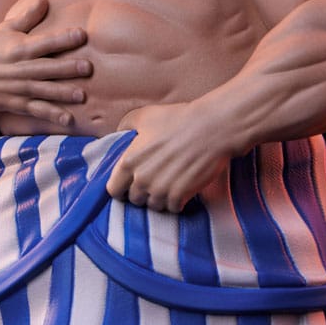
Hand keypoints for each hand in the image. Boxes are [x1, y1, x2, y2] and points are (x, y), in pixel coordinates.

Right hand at [0, 0, 91, 126]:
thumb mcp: (3, 30)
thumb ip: (27, 16)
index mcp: (19, 48)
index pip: (44, 42)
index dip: (63, 38)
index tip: (82, 34)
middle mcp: (19, 68)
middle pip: (46, 67)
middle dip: (67, 68)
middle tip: (88, 67)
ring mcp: (18, 88)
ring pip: (43, 90)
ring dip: (62, 93)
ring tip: (82, 95)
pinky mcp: (16, 104)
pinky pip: (36, 110)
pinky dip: (51, 115)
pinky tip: (68, 119)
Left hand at [106, 101, 231, 212]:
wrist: (211, 128)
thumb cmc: (178, 119)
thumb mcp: (144, 116)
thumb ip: (125, 126)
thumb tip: (119, 135)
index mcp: (129, 161)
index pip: (113, 190)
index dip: (121, 187)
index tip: (130, 184)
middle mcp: (141, 179)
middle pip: (134, 200)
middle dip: (142, 192)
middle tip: (155, 180)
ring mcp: (160, 190)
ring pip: (154, 206)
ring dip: (160, 198)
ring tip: (170, 183)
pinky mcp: (180, 196)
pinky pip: (173, 208)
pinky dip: (177, 201)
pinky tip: (183, 187)